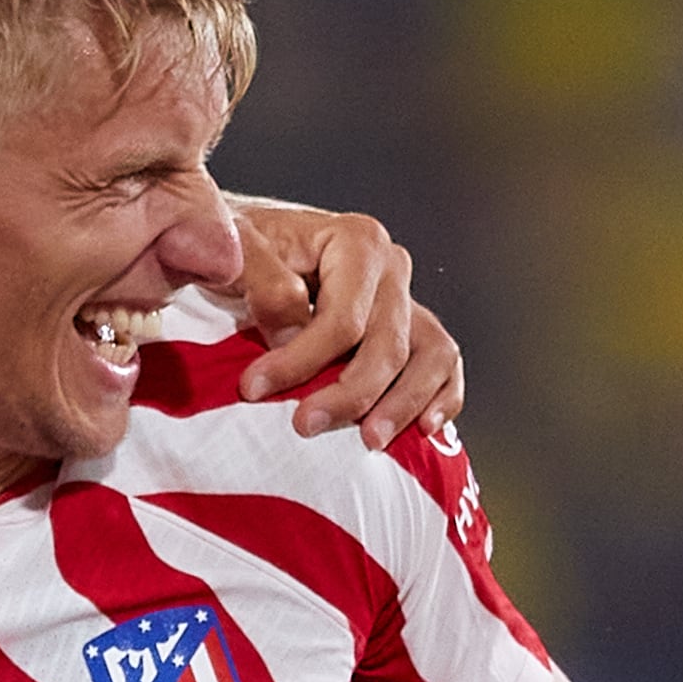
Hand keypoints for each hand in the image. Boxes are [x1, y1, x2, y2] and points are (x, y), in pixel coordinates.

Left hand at [227, 196, 464, 444]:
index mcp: (356, 242)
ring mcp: (407, 300)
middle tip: (305, 425)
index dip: (299, 360)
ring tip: (370, 439)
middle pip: (387, 345)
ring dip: (403, 404)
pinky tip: (424, 428)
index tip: (254, 389)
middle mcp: (391, 268)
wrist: (253, 250)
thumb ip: (262, 279)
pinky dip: (442, 397)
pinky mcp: (413, 330)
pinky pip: (443, 365)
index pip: (342, 318)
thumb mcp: (239, 251)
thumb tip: (292, 325)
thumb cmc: (245, 251)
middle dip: (349, 394)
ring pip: (429, 357)